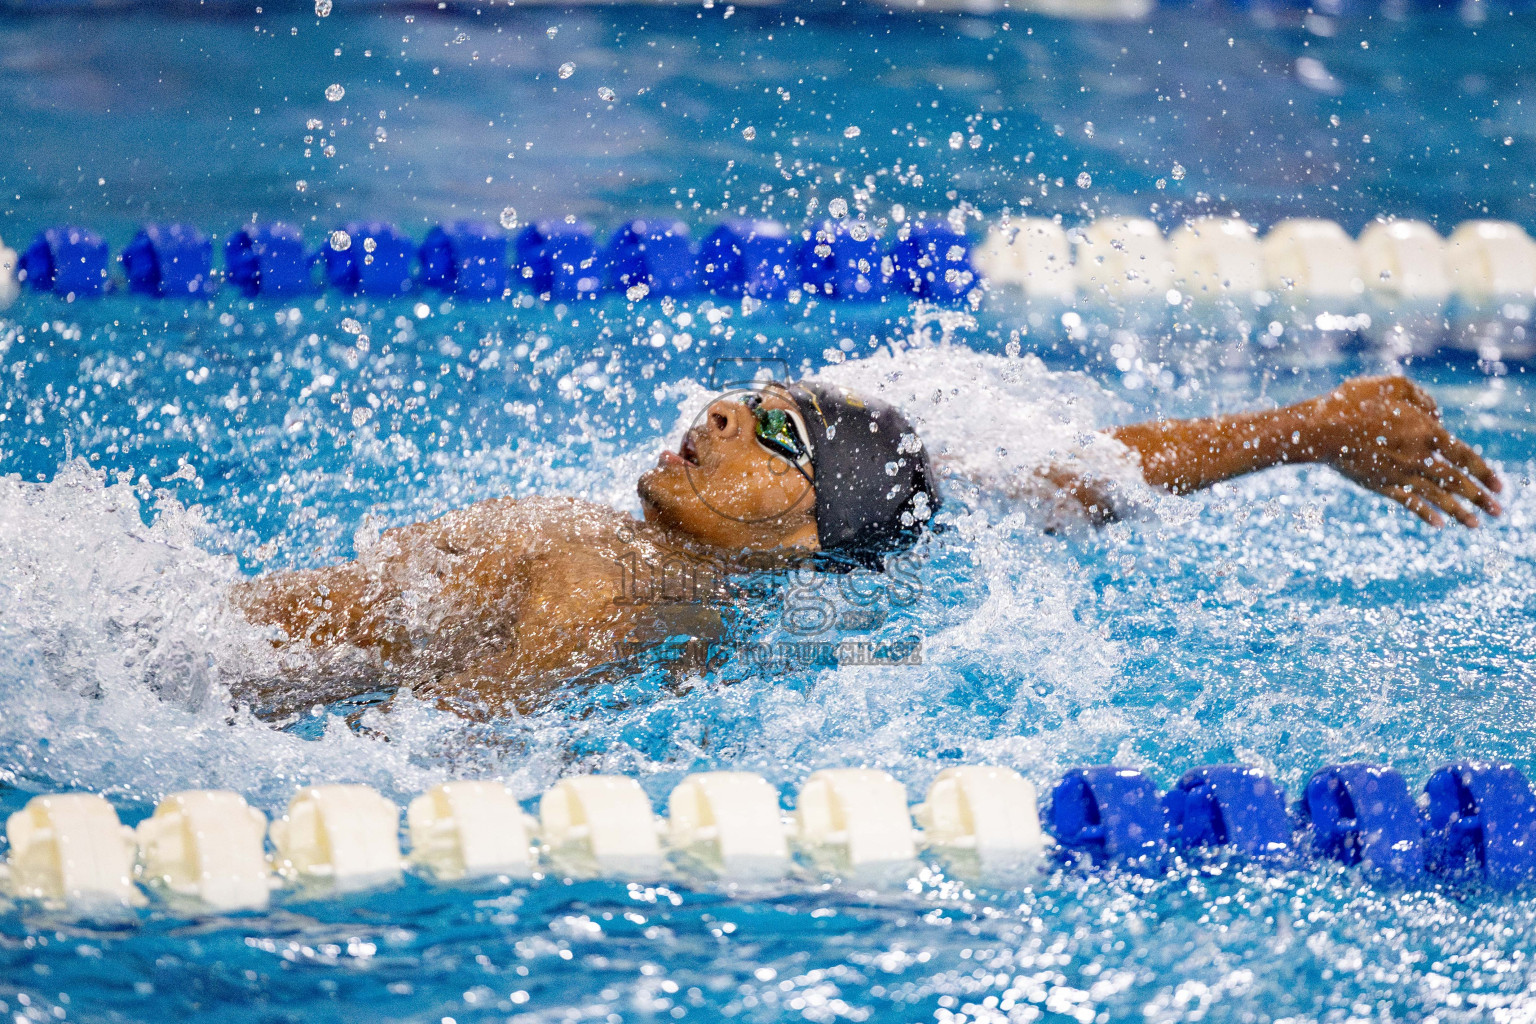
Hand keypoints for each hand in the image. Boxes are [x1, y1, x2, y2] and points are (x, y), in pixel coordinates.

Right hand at [1298, 375, 1502, 527]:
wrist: (1321, 429)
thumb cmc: (1355, 402)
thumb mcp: (1392, 385)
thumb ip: (1421, 397)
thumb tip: (1436, 414)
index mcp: (1426, 431)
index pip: (1465, 456)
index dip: (1485, 472)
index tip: (1500, 486)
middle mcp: (1419, 457)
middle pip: (1457, 481)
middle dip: (1481, 498)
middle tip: (1497, 512)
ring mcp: (1400, 474)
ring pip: (1438, 497)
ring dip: (1460, 512)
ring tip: (1476, 525)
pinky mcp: (1381, 485)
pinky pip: (1409, 502)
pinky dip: (1425, 514)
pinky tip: (1438, 525)